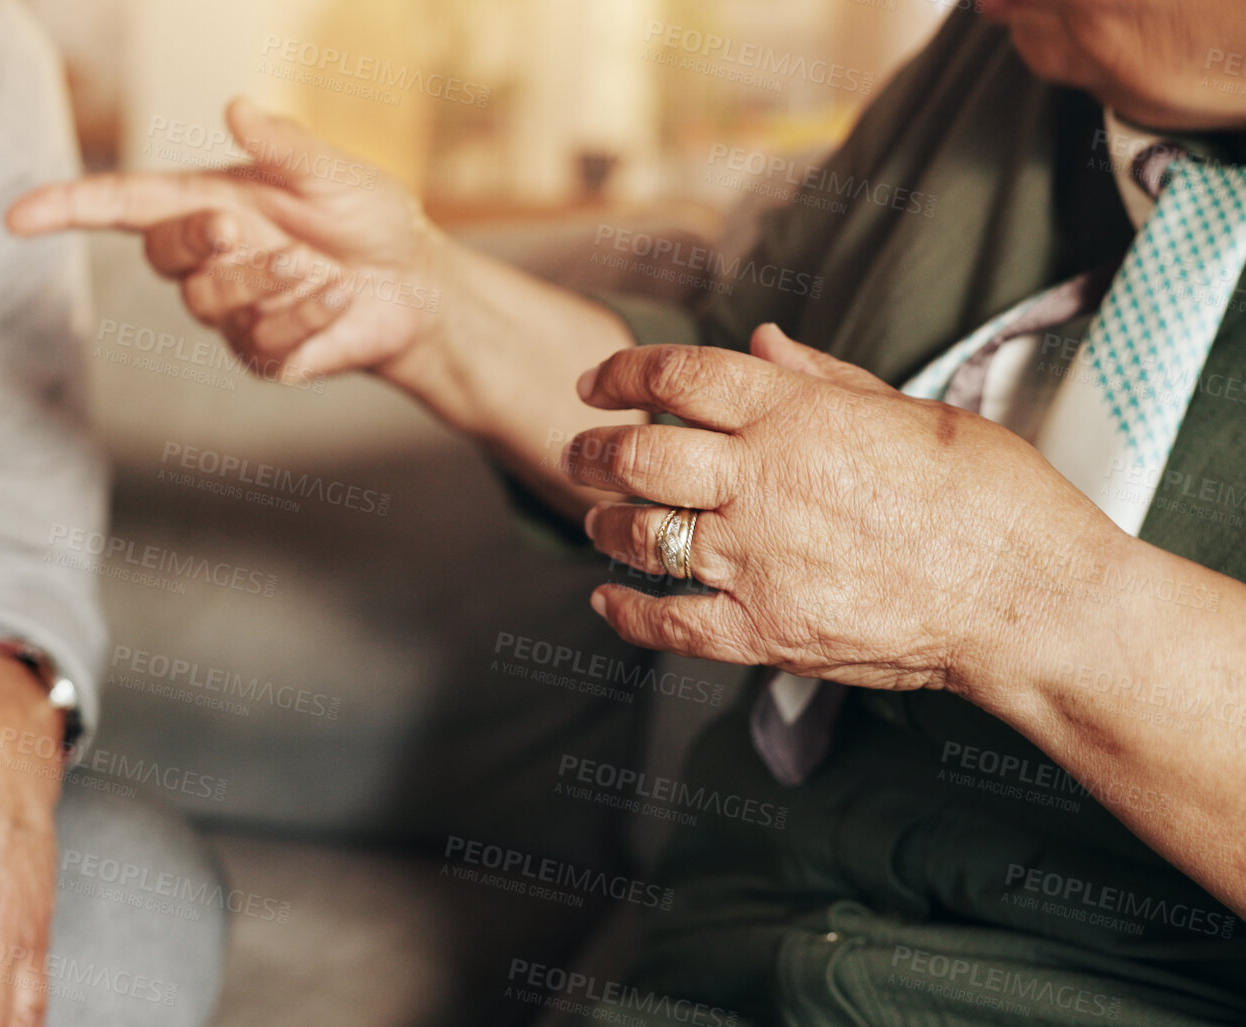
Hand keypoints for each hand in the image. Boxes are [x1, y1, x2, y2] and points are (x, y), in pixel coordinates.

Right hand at [8, 97, 448, 383]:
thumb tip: (237, 106)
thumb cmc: (367, 218)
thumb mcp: (330, 171)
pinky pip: (261, 342)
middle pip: (160, 256)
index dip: (67, 209)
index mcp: (208, 203)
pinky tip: (339, 299)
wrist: (415, 284)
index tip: (20, 216)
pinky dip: (305, 316)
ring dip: (263, 282)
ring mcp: (230, 312)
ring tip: (315, 266)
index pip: (120, 206)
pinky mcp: (261, 353)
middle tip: (238, 228)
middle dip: (194, 241)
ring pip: (208, 303)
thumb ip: (283, 144)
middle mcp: (210, 258)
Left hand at [562, 325, 1127, 696]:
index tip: (595, 381)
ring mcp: (757, 559)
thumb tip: (760, 341)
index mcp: (798, 415)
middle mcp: (762, 481)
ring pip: (640, 535)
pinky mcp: (765, 631)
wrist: (1032, 599)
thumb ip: (823, 376)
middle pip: (637, 454)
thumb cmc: (992, 496)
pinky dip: (626, 613)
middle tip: (578, 452)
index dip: (621, 372)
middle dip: (592, 450)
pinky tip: (608, 600)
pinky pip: (668, 624)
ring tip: (597, 519)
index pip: (678, 376)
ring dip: (605, 524)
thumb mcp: (913, 409)